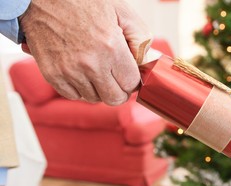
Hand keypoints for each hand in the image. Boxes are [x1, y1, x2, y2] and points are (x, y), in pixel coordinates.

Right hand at [20, 0, 151, 104]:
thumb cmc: (82, 2)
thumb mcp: (121, 11)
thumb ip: (140, 38)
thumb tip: (146, 61)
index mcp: (111, 47)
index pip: (131, 84)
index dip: (132, 80)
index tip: (129, 74)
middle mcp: (90, 64)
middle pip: (115, 99)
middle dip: (120, 91)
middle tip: (116, 78)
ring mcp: (69, 71)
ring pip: (94, 99)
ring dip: (99, 89)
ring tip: (96, 69)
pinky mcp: (52, 75)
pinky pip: (74, 96)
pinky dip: (80, 88)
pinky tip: (81, 71)